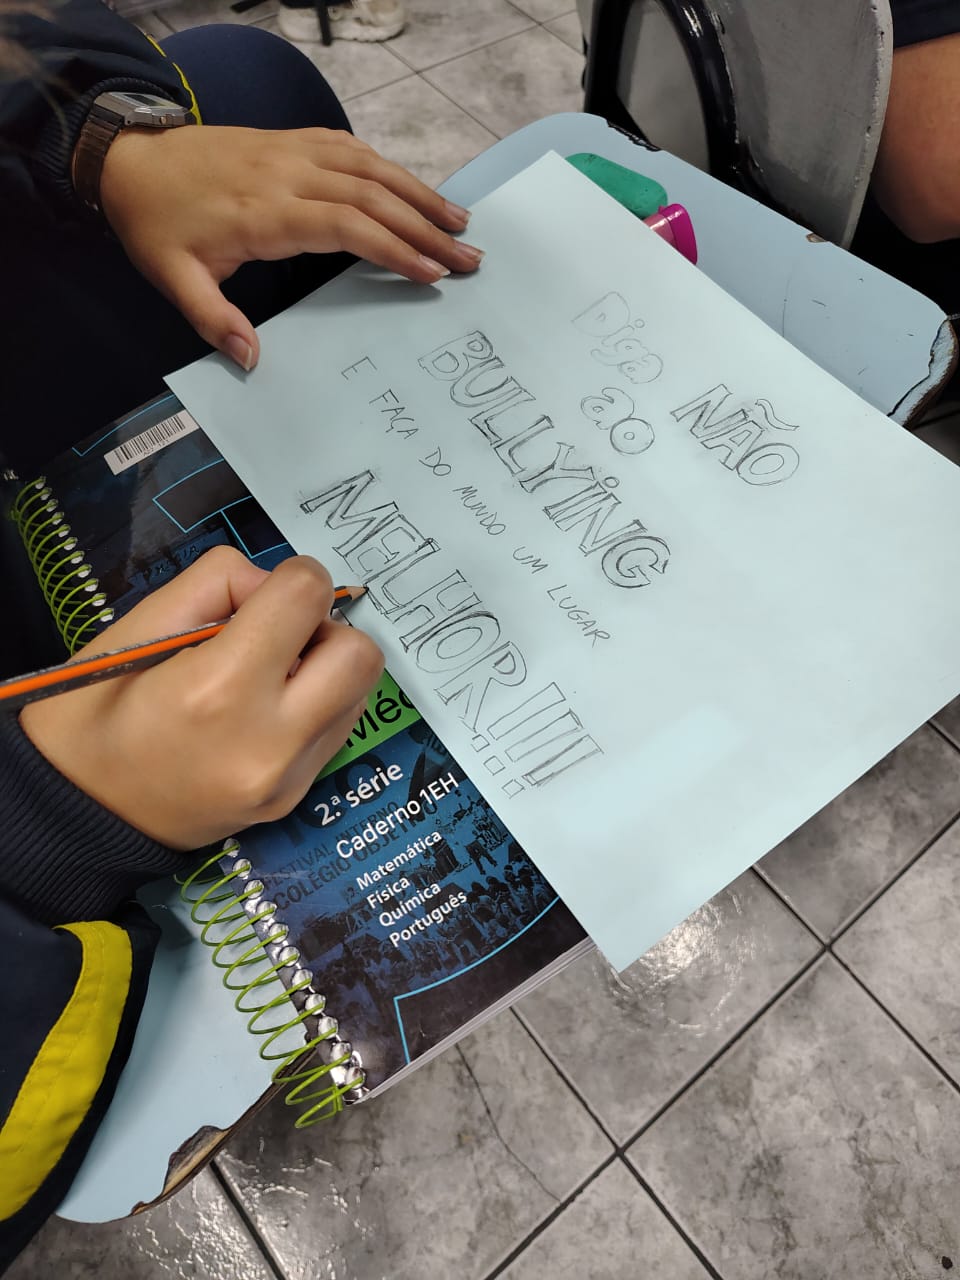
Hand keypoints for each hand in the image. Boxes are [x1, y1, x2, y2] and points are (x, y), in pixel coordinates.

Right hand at [19, 547, 382, 849]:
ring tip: (270, 675)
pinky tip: (267, 710)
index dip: (293, 577)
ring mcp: (286, 778)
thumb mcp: (136, 625)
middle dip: (326, 628)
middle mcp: (267, 740)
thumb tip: (274, 584)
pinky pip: (338, 730)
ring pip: (360, 693)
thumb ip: (216, 584)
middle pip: (359, 653)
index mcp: (218, 687)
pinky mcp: (294, 799)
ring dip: (327, 668)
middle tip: (279, 635)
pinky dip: (318, 706)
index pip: (308, 597)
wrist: (73, 812)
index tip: (265, 594)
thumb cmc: (91, 712)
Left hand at [99, 125, 482, 370]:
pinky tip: (409, 189)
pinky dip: (386, 167)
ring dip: (418, 192)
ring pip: (370, 165)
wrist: (129, 159)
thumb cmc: (155, 223)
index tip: (431, 273)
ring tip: (458, 221)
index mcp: (266, 212)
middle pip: (372, 195)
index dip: (394, 248)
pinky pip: (349, 147)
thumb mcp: (173, 278)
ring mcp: (291, 152)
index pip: (347, 226)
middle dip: (426, 227)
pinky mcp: (290, 142)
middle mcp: (288, 174)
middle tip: (469, 256)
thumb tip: (251, 360)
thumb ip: (213, 320)